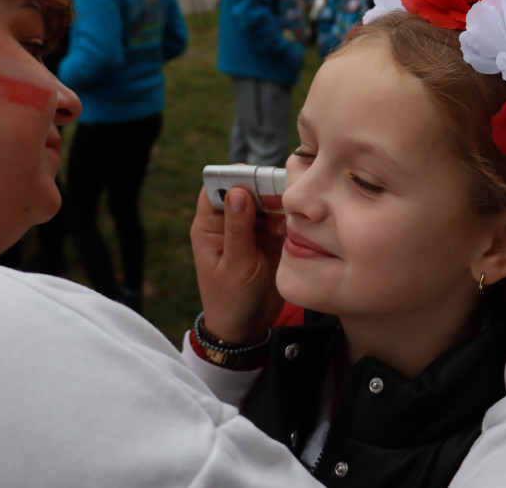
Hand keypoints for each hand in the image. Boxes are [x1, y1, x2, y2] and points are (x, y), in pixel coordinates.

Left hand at [190, 186, 285, 344]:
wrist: (246, 328)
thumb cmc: (230, 299)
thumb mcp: (235, 264)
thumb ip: (238, 228)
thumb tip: (238, 191)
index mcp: (209, 225)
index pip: (215, 187)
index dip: (233, 177)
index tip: (254, 176)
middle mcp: (230, 223)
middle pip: (246, 191)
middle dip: (263, 189)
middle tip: (282, 195)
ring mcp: (251, 231)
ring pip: (266, 203)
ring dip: (279, 205)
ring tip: (290, 215)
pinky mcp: (270, 240)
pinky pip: (281, 220)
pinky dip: (289, 220)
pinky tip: (296, 226)